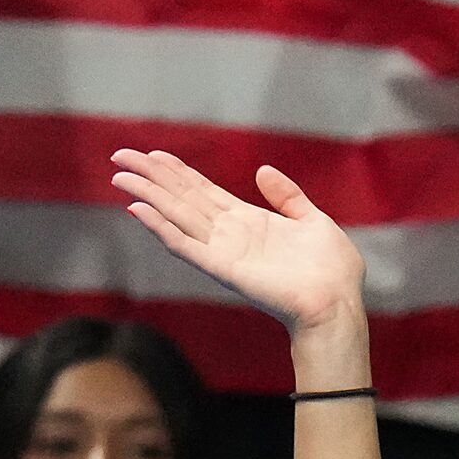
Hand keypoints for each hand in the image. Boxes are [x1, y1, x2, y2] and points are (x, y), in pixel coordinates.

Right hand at [112, 152, 363, 337]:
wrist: (338, 305)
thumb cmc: (332, 272)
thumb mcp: (313, 220)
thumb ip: (287, 196)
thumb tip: (262, 170)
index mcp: (249, 222)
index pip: (203, 191)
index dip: (178, 172)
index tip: (153, 153)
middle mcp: (230, 235)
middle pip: (182, 199)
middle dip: (152, 177)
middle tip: (120, 155)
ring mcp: (224, 252)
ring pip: (176, 217)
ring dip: (148, 196)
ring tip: (120, 177)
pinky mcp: (223, 269)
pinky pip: (185, 246)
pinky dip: (161, 228)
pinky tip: (139, 210)